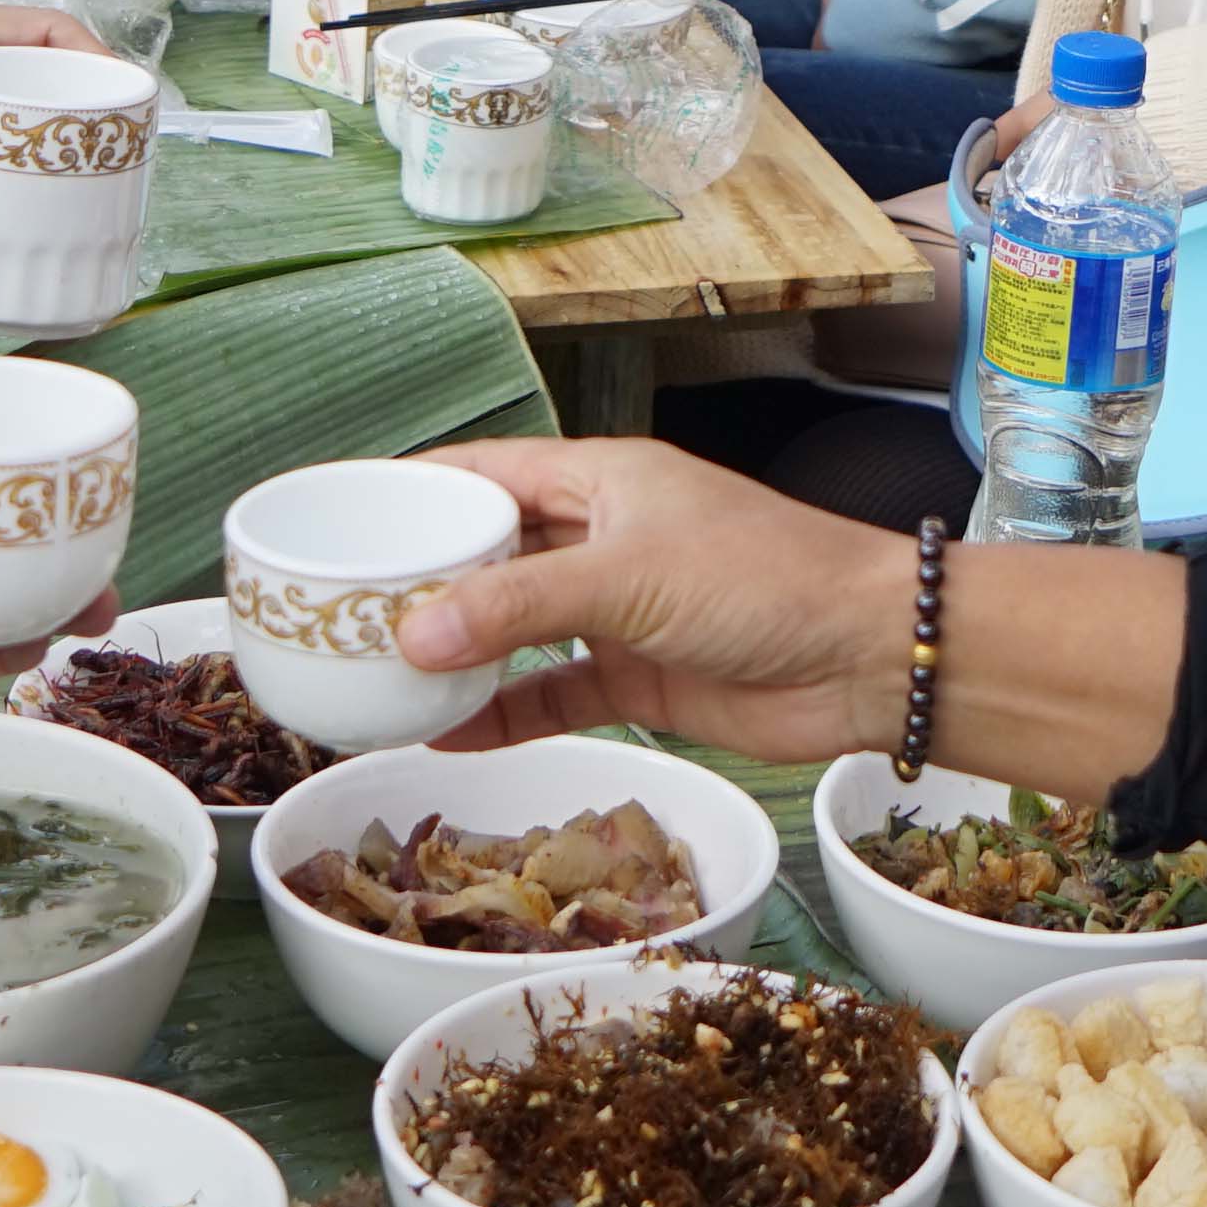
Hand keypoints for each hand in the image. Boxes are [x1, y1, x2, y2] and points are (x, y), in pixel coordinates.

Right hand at [391, 434, 919, 763]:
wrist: (868, 655)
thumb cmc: (766, 579)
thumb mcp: (628, 577)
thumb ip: (520, 606)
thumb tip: (415, 631)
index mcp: (599, 478)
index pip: (481, 472)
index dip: (411, 492)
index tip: (340, 522)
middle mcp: (600, 536)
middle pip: (487, 553)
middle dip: (420, 582)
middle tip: (339, 615)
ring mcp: (618, 609)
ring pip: (513, 628)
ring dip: (454, 653)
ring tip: (373, 678)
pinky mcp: (637, 675)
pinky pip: (549, 694)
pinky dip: (501, 713)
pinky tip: (446, 733)